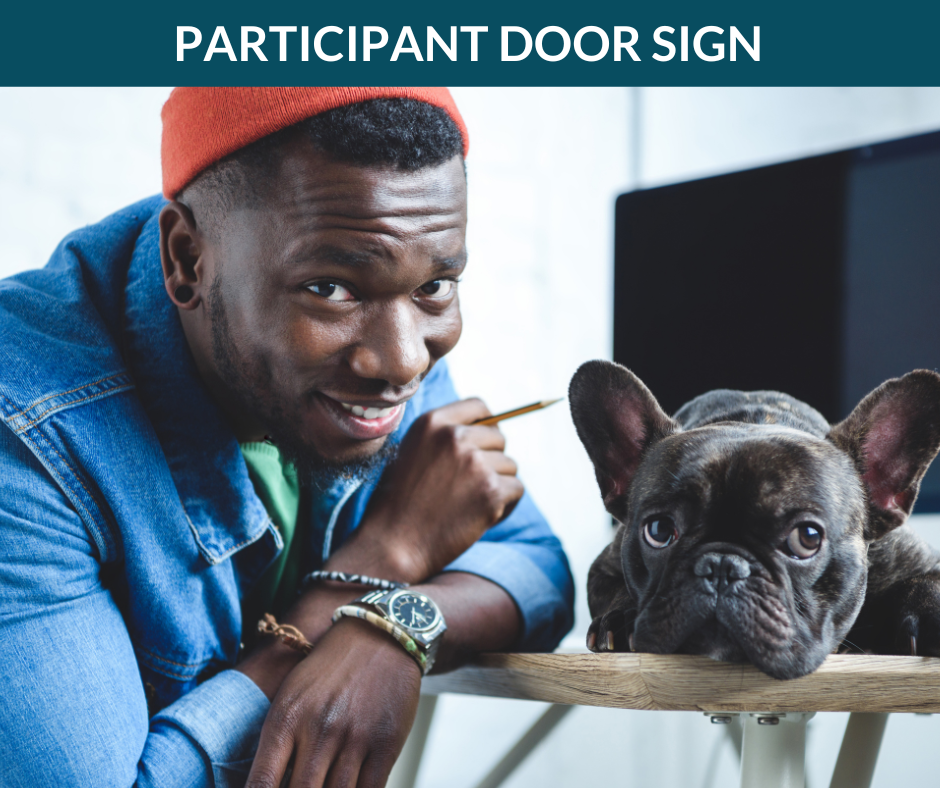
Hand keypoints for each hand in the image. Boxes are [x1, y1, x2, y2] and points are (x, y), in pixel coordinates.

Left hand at [245, 617, 421, 787]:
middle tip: (302, 786)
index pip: (261, 784)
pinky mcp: (386, 742)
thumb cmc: (328, 670)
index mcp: (286, 718)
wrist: (379, 635)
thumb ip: (277, 744)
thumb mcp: (291, 696)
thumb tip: (266, 787)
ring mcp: (354, 737)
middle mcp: (319, 729)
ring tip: (323, 786)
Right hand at [335, 398, 523, 582]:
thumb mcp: (409, 454)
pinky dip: (505, 506)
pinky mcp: (491, 491)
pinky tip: (481, 518)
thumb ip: (442, 439)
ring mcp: (475, 462)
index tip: (483, 446)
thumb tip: (481, 433)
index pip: (479, 407)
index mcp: (432, 422)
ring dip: (498, 485)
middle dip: (492, 461)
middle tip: (471, 488)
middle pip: (499, 438)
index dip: (486, 426)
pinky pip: (516, 489)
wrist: (392, 545)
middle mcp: (455, 437)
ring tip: (470, 505)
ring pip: (509, 465)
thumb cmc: (396, 505)